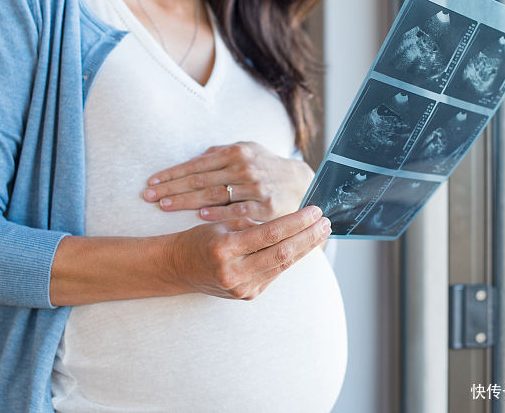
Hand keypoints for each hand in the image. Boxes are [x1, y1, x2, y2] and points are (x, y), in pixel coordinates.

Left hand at [143, 142, 314, 221]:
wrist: (302, 182)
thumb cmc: (266, 166)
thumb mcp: (247, 150)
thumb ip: (221, 153)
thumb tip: (198, 156)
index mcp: (235, 153)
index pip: (196, 164)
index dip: (172, 173)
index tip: (151, 182)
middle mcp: (244, 168)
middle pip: (200, 180)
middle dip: (171, 188)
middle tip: (148, 196)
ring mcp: (255, 188)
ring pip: (214, 195)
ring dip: (187, 201)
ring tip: (164, 206)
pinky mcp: (266, 207)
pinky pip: (237, 211)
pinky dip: (219, 213)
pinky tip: (200, 216)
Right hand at [169, 206, 329, 299]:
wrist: (178, 268)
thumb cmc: (200, 240)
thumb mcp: (222, 224)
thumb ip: (253, 224)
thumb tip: (289, 220)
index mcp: (225, 248)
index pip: (270, 233)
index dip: (296, 222)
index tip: (314, 210)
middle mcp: (234, 272)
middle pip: (282, 252)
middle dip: (308, 236)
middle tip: (326, 222)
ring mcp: (242, 288)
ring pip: (282, 265)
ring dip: (305, 248)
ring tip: (321, 232)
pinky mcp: (248, 295)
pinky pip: (275, 273)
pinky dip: (290, 258)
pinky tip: (303, 246)